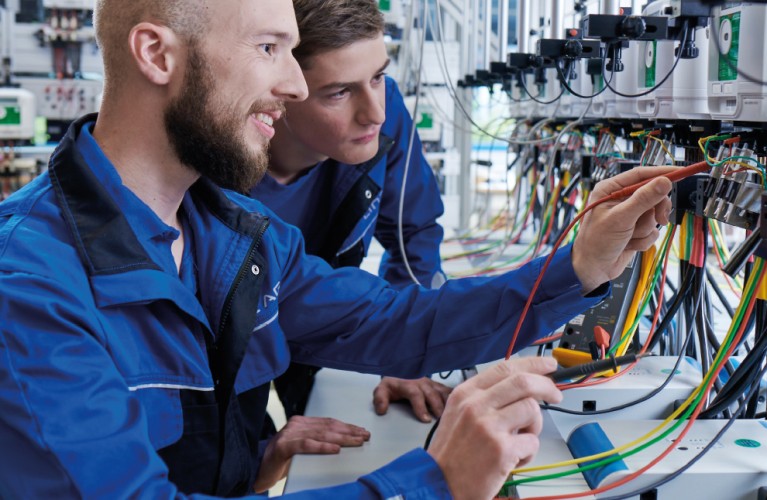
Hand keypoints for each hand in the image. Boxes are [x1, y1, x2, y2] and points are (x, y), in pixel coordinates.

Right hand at [253, 415, 370, 492]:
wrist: (258, 470)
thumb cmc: (283, 461)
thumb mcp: (302, 448)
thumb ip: (316, 441)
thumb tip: (342, 443)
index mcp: (301, 422)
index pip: (328, 422)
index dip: (346, 426)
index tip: (362, 431)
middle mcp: (296, 425)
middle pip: (328, 427)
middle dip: (349, 432)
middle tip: (365, 436)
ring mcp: (288, 434)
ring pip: (320, 435)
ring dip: (341, 438)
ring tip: (356, 441)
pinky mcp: (283, 447)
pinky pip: (306, 445)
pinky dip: (322, 447)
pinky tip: (335, 449)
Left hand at [373, 376, 452, 422]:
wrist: (399, 370)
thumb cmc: (393, 384)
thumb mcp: (382, 389)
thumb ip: (380, 399)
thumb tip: (382, 410)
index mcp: (408, 384)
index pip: (415, 395)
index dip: (421, 407)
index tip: (425, 420)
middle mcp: (421, 382)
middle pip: (432, 394)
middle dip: (437, 407)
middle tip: (441, 419)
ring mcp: (431, 383)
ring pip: (442, 391)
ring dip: (448, 402)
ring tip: (454, 412)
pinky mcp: (437, 385)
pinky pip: (448, 389)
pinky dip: (455, 395)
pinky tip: (462, 402)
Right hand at [427, 357, 561, 499]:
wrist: (438, 483)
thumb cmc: (451, 453)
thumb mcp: (458, 413)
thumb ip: (485, 398)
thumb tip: (521, 387)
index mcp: (466, 393)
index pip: (505, 368)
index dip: (532, 364)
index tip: (547, 366)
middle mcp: (476, 405)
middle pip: (523, 382)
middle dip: (547, 386)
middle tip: (555, 395)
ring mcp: (489, 426)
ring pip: (532, 410)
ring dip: (534, 426)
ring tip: (520, 440)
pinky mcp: (501, 449)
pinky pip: (532, 442)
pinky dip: (529, 453)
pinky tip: (514, 459)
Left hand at [573, 166, 673, 292]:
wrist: (593, 269)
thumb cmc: (596, 242)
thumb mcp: (621, 218)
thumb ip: (643, 199)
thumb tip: (664, 182)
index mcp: (611, 189)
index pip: (641, 174)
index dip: (662, 173)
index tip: (682, 173)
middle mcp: (621, 200)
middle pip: (653, 195)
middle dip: (655, 210)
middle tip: (658, 218)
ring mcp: (629, 215)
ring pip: (654, 215)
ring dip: (644, 229)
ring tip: (629, 236)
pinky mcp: (635, 229)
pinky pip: (652, 230)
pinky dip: (643, 240)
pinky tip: (629, 244)